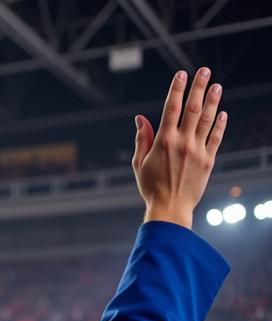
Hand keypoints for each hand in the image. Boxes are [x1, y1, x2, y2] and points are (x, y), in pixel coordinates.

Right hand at [132, 68, 226, 228]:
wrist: (170, 209)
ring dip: (212, 100)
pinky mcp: (208, 160)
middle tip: (204, 70)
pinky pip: (215, 137)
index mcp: (163, 142)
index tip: (181, 74)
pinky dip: (219, 124)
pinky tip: (222, 113)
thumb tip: (140, 118)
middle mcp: (182, 143)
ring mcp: (197, 151)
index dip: (177, 89)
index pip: (171, 108)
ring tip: (216, 86)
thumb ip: (142, 139)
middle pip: (192, 108)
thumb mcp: (140, 164)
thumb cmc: (151, 187)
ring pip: (206, 119)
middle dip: (198, 87)